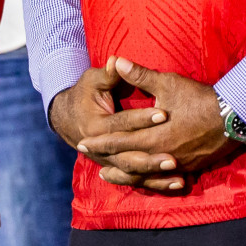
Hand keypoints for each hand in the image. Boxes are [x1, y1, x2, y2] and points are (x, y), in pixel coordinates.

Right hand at [49, 58, 174, 182]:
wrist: (67, 118)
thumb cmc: (84, 95)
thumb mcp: (93, 81)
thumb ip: (108, 74)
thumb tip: (118, 60)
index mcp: (96, 127)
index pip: (123, 124)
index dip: (142, 119)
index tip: (164, 114)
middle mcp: (100, 150)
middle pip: (129, 156)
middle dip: (152, 158)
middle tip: (175, 157)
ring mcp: (108, 162)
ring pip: (134, 173)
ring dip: (156, 176)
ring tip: (178, 177)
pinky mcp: (117, 168)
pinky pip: (138, 180)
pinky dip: (157, 184)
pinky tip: (177, 184)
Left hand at [76, 57, 232, 193]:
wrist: (234, 117)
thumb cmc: (199, 98)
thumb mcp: (168, 83)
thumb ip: (140, 76)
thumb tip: (115, 60)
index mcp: (154, 135)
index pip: (119, 140)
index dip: (99, 142)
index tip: (81, 143)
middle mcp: (162, 154)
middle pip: (127, 161)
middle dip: (106, 158)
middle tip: (87, 156)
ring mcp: (176, 164)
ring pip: (143, 174)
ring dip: (123, 174)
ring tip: (107, 175)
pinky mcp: (188, 167)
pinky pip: (162, 178)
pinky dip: (147, 179)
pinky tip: (141, 178)